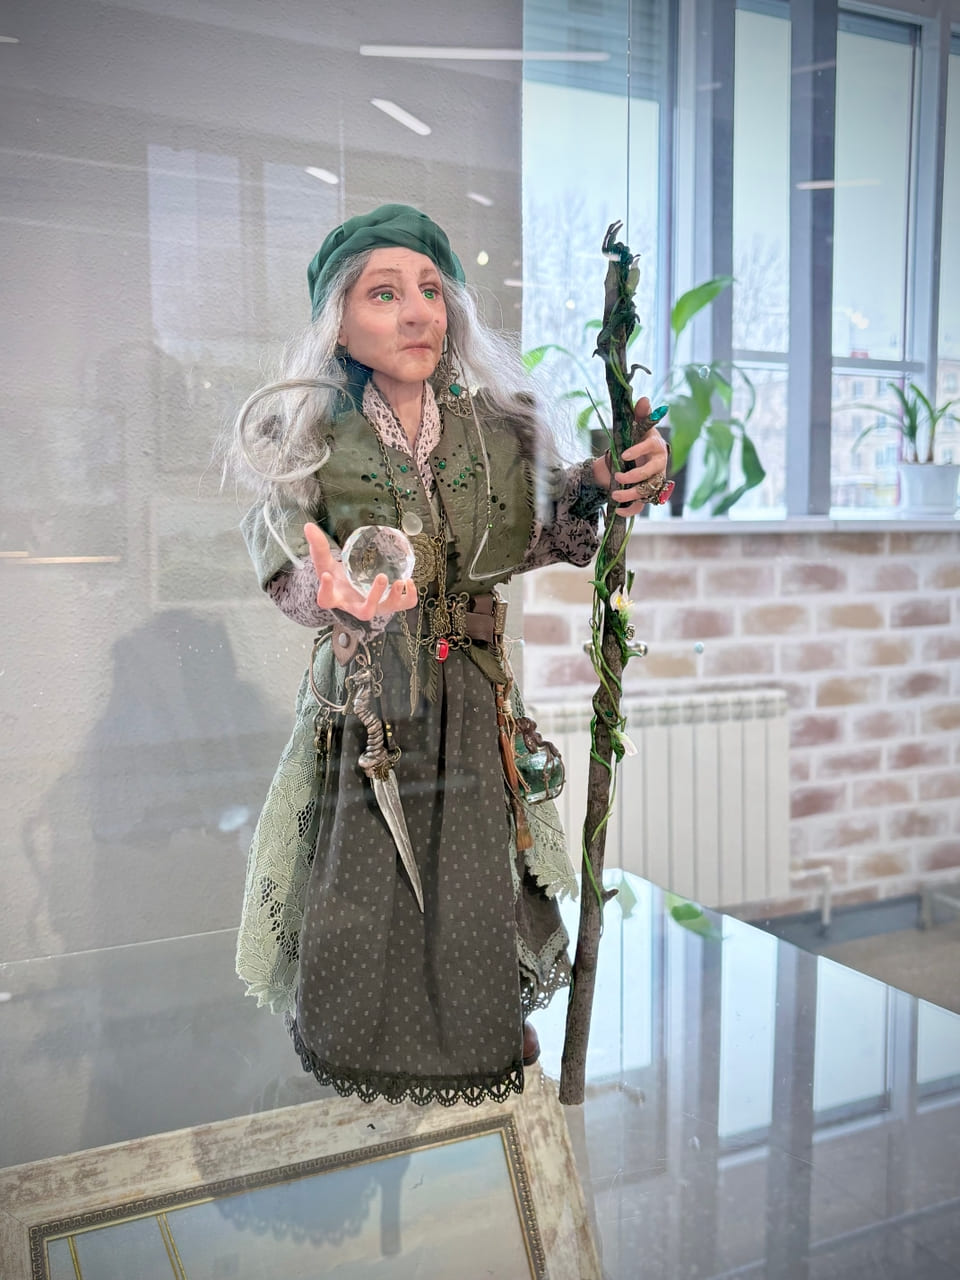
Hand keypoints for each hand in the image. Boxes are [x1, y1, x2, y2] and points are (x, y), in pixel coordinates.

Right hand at [304, 523, 417, 620]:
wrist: (348, 589)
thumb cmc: (337, 578)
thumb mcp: (325, 562)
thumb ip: (318, 547)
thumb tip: (308, 525)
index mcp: (335, 598)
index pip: (326, 600)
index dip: (325, 590)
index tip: (326, 575)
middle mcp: (355, 606)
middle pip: (365, 612)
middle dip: (375, 596)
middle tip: (382, 576)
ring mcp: (374, 607)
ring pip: (385, 609)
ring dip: (395, 597)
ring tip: (400, 580)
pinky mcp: (388, 604)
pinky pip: (403, 605)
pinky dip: (409, 597)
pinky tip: (409, 581)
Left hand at [593, 397, 669, 516]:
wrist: (631, 458)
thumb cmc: (635, 440)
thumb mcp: (635, 426)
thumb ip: (640, 414)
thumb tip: (644, 399)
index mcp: (656, 446)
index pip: (651, 447)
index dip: (639, 450)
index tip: (624, 454)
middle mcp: (658, 465)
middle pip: (651, 474)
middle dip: (634, 477)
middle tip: (617, 477)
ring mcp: (653, 481)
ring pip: (647, 492)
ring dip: (630, 495)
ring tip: (614, 494)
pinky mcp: (647, 495)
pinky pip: (641, 506)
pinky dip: (630, 510)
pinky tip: (618, 509)